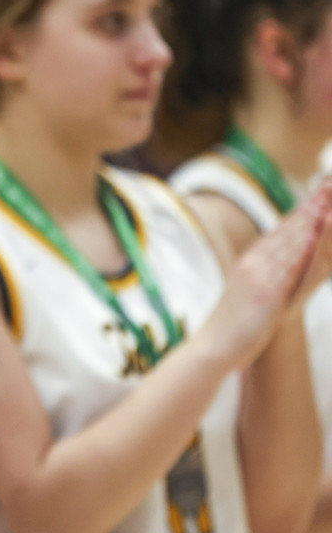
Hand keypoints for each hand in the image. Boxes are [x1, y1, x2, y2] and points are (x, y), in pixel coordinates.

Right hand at [199, 181, 331, 370]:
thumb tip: (270, 260)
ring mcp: (259, 276)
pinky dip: (302, 249)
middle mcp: (253, 262)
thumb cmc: (230, 323)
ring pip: (290, 243)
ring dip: (310, 221)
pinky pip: (288, 268)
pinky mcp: (266, 293)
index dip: (300, 212)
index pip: (279, 231)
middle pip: (286, 231)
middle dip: (309, 208)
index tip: (317, 194)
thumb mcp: (244, 289)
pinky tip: (315, 236)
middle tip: (327, 185)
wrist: (213, 346)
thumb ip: (257, 271)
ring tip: (326, 200)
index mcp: (250, 261)